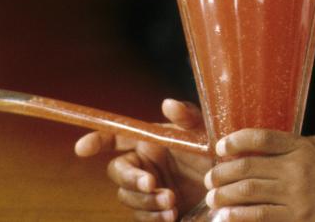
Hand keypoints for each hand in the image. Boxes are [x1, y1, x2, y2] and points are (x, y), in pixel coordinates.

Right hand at [75, 99, 212, 220]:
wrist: (232, 186)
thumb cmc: (216, 152)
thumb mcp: (205, 132)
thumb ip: (188, 117)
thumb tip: (168, 103)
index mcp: (149, 142)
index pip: (115, 138)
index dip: (96, 141)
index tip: (81, 148)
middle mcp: (144, 165)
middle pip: (119, 174)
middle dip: (132, 179)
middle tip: (151, 184)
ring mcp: (148, 190)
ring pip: (129, 198)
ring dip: (147, 201)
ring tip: (171, 202)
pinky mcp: (156, 212)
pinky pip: (143, 217)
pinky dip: (154, 218)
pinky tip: (170, 216)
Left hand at [205, 129, 314, 221]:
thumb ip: (292, 152)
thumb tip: (257, 154)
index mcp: (302, 147)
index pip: (261, 138)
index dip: (236, 141)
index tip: (220, 147)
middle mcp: (297, 168)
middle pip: (248, 166)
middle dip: (222, 172)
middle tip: (209, 178)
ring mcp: (298, 195)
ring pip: (249, 192)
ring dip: (225, 195)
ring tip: (212, 199)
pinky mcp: (300, 219)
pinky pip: (262, 217)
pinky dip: (240, 216)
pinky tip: (227, 217)